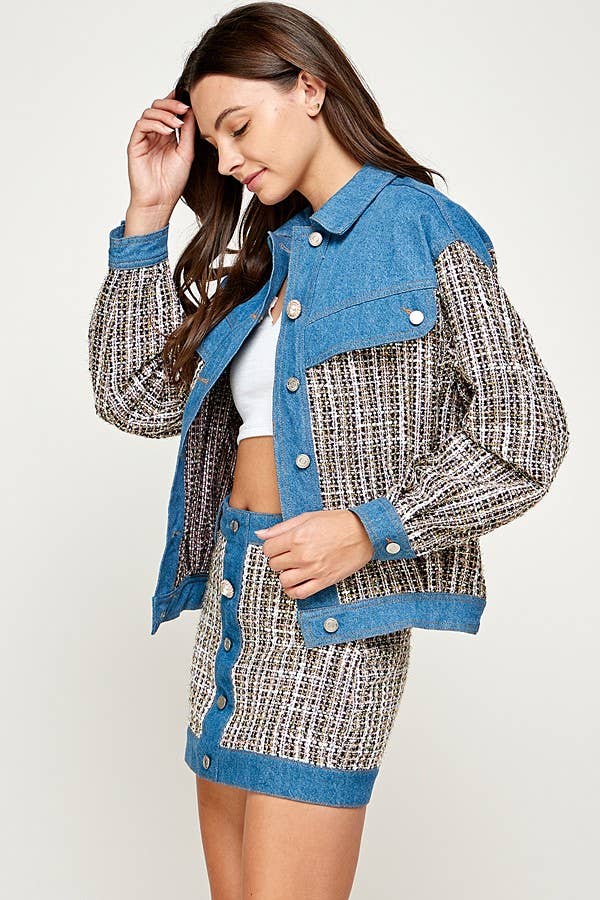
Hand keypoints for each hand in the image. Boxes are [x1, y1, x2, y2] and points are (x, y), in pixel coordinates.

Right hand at [125, 89, 195, 225]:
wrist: (160, 201)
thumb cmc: (173, 182)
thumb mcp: (187, 153)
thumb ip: (188, 132)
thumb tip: (192, 111)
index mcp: (167, 136)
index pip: (169, 111)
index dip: (176, 102)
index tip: (189, 99)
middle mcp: (154, 134)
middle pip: (157, 107)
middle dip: (171, 104)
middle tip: (184, 108)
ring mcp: (144, 138)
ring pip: (149, 113)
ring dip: (165, 114)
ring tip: (177, 124)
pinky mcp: (135, 144)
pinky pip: (142, 125)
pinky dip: (155, 124)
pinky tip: (167, 131)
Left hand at [254, 509, 373, 599]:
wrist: (363, 532)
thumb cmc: (337, 522)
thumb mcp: (307, 518)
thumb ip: (281, 528)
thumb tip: (260, 534)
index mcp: (297, 537)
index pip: (268, 549)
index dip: (270, 547)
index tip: (278, 546)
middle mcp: (303, 555)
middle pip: (274, 565)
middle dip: (278, 560)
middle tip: (287, 555)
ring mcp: (313, 570)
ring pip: (284, 581)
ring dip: (285, 575)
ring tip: (292, 569)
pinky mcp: (323, 581)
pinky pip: (300, 593)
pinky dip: (293, 591)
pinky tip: (296, 583)